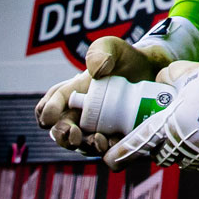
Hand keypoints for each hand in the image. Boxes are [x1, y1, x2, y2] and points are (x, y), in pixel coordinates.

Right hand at [35, 36, 169, 154]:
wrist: (151, 71)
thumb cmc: (124, 59)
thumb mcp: (111, 47)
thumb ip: (100, 52)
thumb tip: (96, 72)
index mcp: (69, 93)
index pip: (49, 106)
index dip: (46, 112)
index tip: (49, 117)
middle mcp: (77, 114)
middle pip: (61, 131)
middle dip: (63, 136)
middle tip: (73, 134)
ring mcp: (94, 128)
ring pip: (81, 145)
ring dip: (85, 146)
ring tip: (97, 140)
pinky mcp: (112, 137)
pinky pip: (104, 150)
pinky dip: (106, 151)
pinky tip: (112, 145)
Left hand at [105, 57, 198, 172]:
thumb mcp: (181, 71)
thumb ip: (163, 80)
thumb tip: (158, 83)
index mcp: (166, 126)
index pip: (132, 148)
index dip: (117, 155)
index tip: (110, 157)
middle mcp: (180, 146)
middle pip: (158, 155)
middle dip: (158, 146)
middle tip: (165, 132)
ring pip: (181, 161)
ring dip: (181, 150)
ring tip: (192, 131)